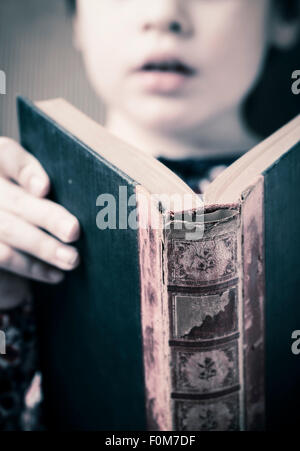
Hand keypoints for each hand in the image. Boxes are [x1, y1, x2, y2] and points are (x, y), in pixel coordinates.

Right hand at [0, 137, 79, 307]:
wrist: (6, 244)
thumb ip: (50, 187)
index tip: (44, 188)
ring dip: (43, 247)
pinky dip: (31, 267)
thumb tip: (91, 197)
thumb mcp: (41, 194)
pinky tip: (54, 274)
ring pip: (9, 230)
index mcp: (0, 164)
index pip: (8, 155)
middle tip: (73, 231)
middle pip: (15, 199)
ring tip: (72, 259)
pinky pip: (4, 257)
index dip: (25, 171)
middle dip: (47, 216)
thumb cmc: (36, 211)